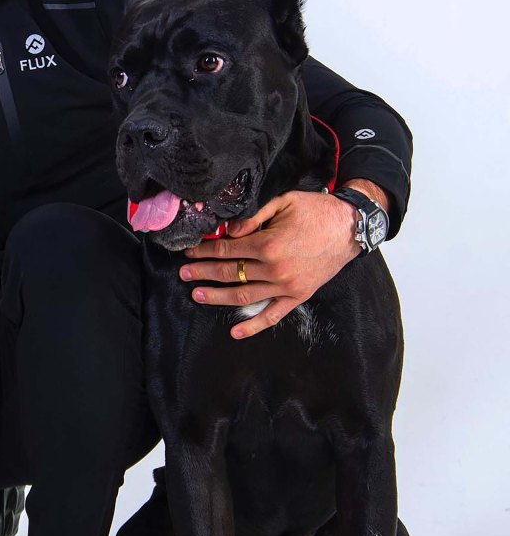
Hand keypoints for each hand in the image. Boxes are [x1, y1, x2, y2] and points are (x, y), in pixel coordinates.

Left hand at [180, 183, 381, 338]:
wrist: (351, 227)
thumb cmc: (316, 211)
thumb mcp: (283, 203)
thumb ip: (252, 218)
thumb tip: (229, 232)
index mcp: (268, 244)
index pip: (226, 250)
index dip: (204, 251)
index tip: (189, 252)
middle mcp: (274, 269)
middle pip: (230, 273)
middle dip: (203, 273)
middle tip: (184, 274)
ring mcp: (286, 286)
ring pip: (243, 296)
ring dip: (217, 296)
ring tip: (197, 294)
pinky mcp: (298, 296)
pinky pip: (273, 315)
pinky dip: (254, 326)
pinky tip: (235, 333)